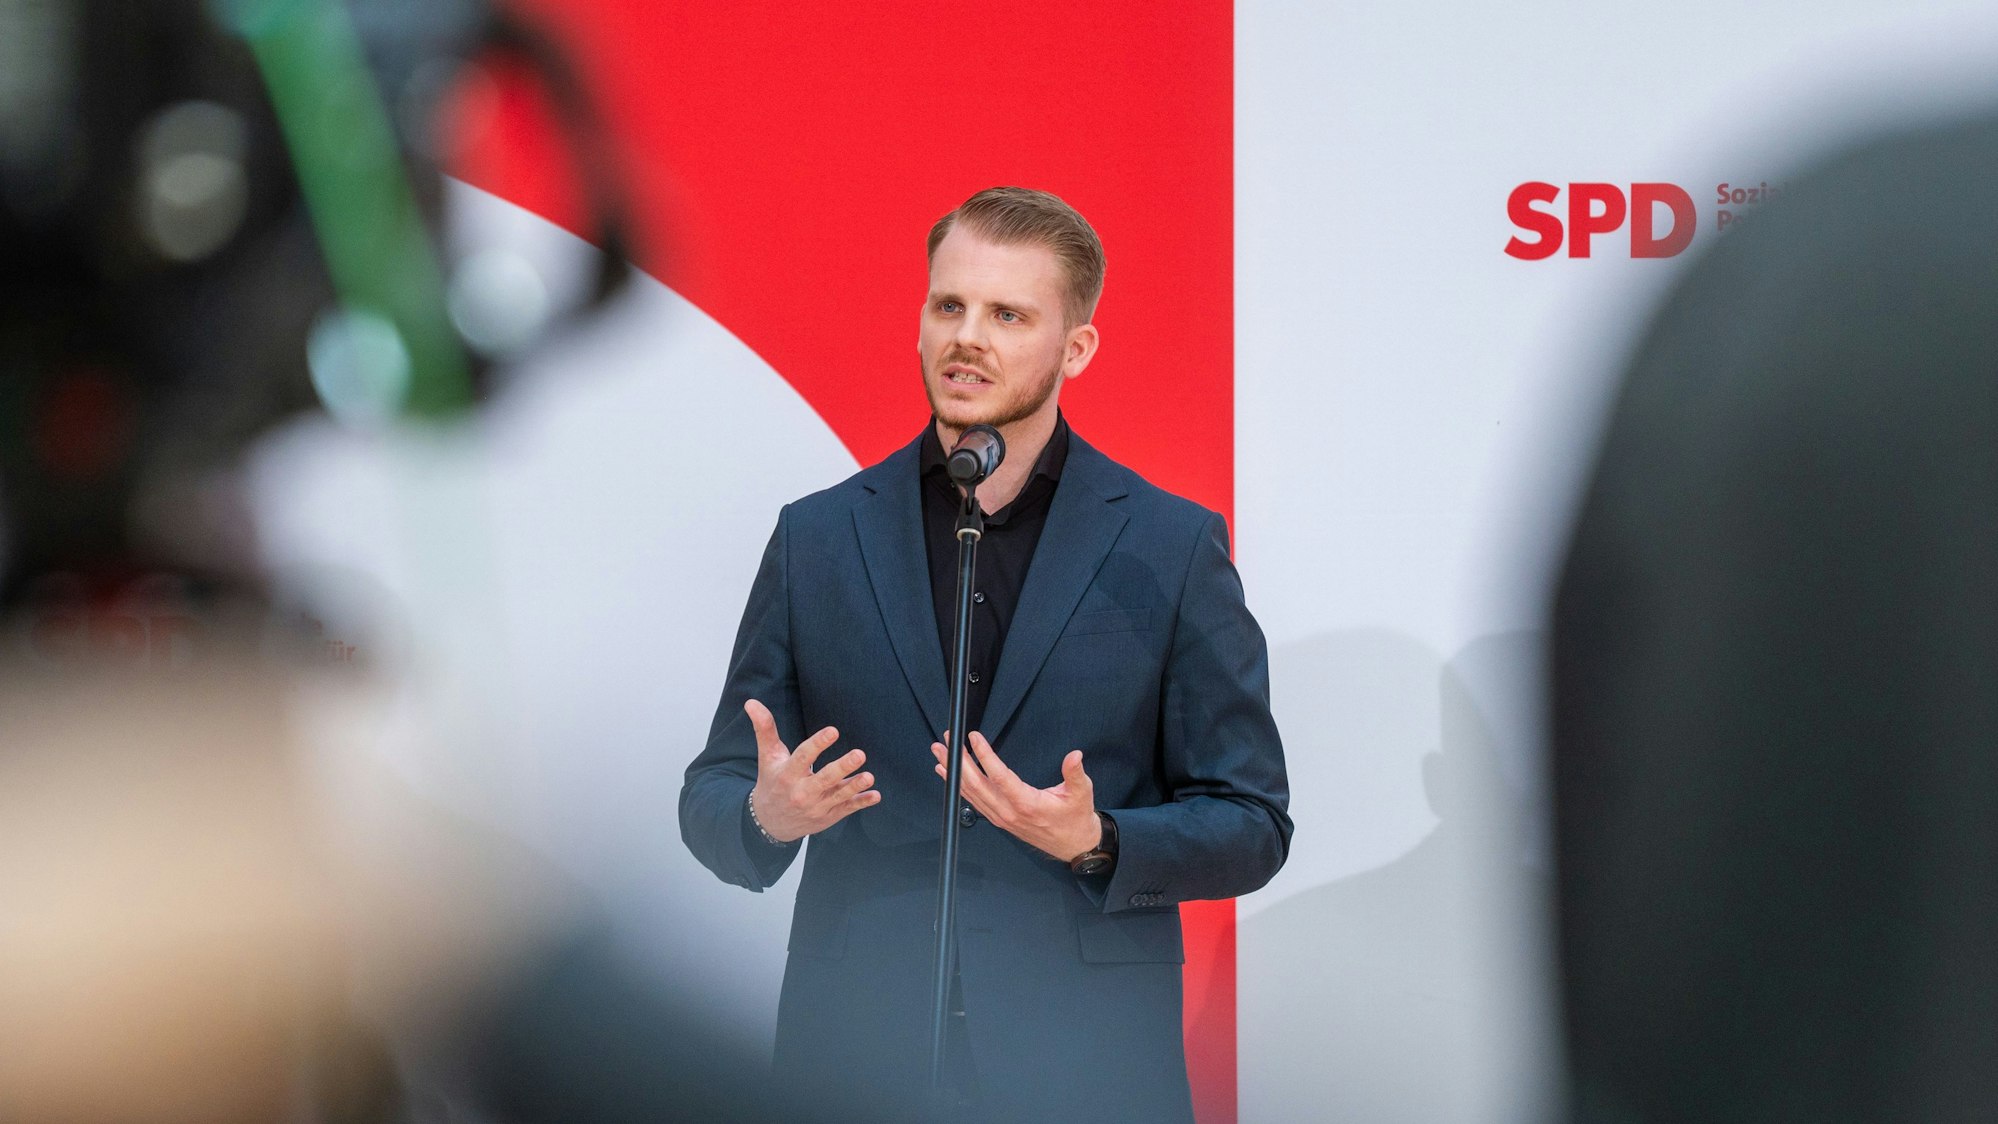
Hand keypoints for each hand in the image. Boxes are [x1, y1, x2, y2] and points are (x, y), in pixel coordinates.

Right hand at [746, 698, 877, 842]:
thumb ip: (765, 729)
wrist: (770, 823)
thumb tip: (752, 702)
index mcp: (787, 775)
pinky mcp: (828, 816)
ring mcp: (817, 806)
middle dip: (842, 767)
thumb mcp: (768, 757)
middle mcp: (802, 792)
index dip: (818, 744)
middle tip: (860, 754)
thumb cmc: (772, 782)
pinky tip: (875, 796)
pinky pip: (846, 809)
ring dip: (855, 786)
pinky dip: (861, 803)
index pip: (803, 757)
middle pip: (824, 778)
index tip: (833, 731)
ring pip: (838, 796)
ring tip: (869, 776)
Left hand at [931, 731, 1100, 860]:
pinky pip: (973, 802)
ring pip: (970, 793)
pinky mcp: (998, 819)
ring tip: (939, 752)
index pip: (999, 777)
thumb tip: (1074, 756)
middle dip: (958, 761)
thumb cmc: (1076, 818)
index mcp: (1027, 804)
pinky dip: (958, 787)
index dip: (985, 756)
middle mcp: (1009, 812)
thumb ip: (1076, 774)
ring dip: (953, 772)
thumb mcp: (1082, 793)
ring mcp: (1001, 817)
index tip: (974, 737)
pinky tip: (947, 774)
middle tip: (947, 740)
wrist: (1073, 845)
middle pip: (976, 785)